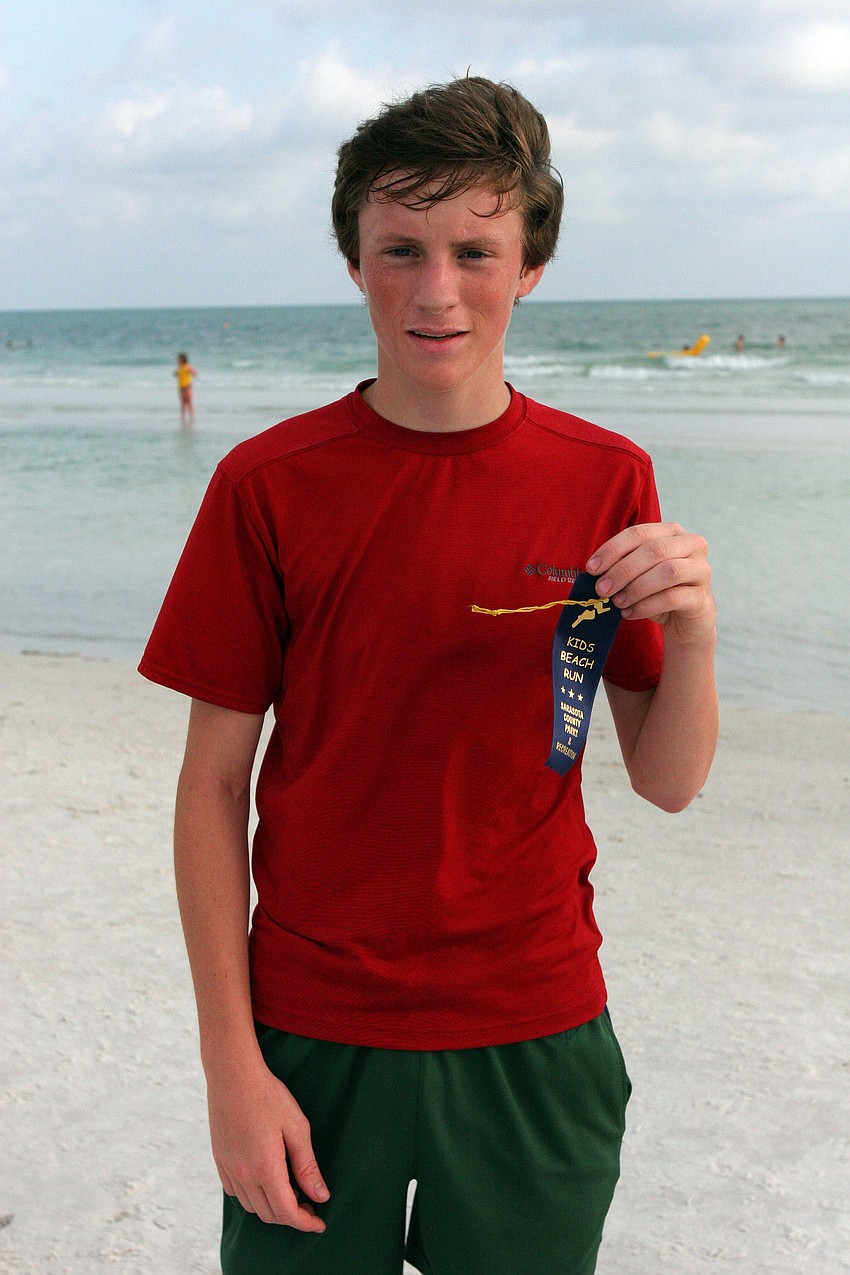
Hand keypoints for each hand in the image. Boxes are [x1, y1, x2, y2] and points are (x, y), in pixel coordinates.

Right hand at [207, 1055, 328, 1230]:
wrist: (233, 1075)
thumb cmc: (268, 1096)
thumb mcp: (296, 1127)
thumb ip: (307, 1165)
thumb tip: (320, 1196)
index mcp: (266, 1168)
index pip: (287, 1212)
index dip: (305, 1222)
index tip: (319, 1223)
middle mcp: (243, 1175)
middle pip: (269, 1214)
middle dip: (292, 1217)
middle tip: (310, 1204)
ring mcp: (228, 1169)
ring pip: (251, 1207)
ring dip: (273, 1208)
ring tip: (291, 1191)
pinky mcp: (219, 1161)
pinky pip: (236, 1193)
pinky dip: (253, 1197)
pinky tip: (266, 1181)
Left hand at [587, 522, 715, 646]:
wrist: (685, 622)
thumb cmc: (658, 592)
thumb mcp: (639, 574)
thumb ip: (621, 565)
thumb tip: (592, 569)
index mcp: (672, 532)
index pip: (639, 533)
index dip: (613, 549)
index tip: (592, 568)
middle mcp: (691, 545)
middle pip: (654, 550)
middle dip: (623, 570)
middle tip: (602, 589)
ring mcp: (701, 571)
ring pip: (667, 572)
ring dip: (636, 588)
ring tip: (617, 602)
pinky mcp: (702, 597)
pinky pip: (672, 598)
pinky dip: (645, 606)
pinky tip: (629, 613)